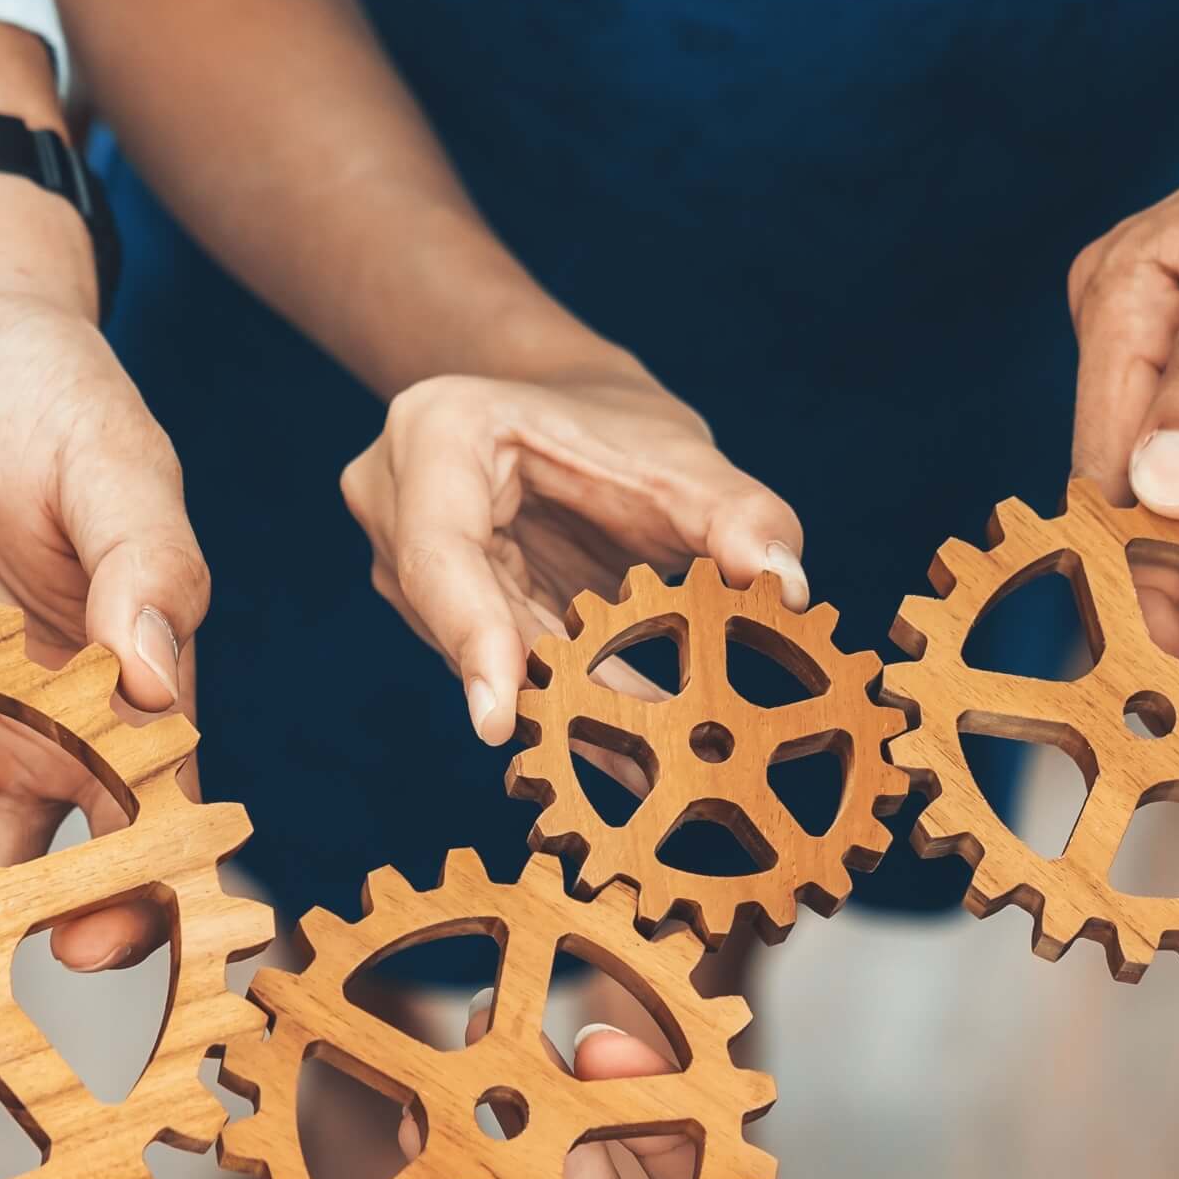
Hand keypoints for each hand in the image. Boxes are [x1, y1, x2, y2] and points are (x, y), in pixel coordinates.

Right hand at [345, 367, 808, 743]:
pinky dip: (561, 702)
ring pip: (476, 658)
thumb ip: (737, 511)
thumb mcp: (680, 453)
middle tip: (632, 764)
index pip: (442, 552)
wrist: (567, 412)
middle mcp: (394, 500)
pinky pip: (496, 667)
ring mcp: (404, 560)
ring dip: (559, 708)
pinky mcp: (431, 610)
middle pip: (455, 621)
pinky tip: (624, 751)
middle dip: (543, 694)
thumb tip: (784, 584)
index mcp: (437, 433)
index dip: (472, 637)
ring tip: (646, 766)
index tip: (499, 721)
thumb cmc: (612, 422)